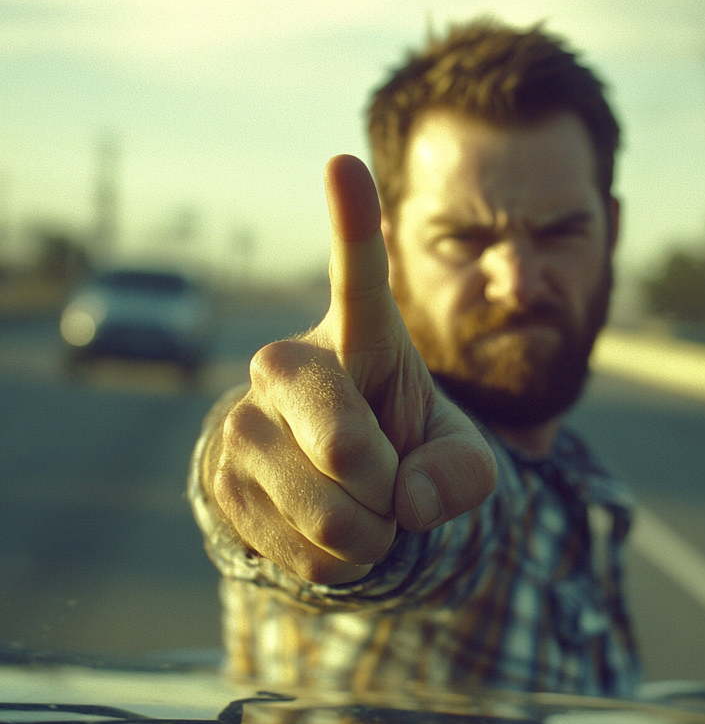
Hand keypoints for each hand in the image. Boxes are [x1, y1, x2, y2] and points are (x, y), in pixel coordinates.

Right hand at [208, 155, 497, 584]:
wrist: (334, 486)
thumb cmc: (403, 445)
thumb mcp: (457, 456)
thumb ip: (463, 475)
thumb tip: (411, 500)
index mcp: (357, 335)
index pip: (357, 276)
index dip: (352, 222)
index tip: (344, 162)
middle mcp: (286, 364)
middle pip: (343, 443)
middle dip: (386, 486)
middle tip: (392, 485)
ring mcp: (244, 420)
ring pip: (325, 510)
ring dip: (367, 532)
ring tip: (363, 504)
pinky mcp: (220, 478)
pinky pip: (301, 551)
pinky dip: (337, 561)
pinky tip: (330, 528)